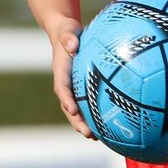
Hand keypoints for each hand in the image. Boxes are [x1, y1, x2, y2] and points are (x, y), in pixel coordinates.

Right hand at [48, 17, 92, 137]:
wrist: (65, 32)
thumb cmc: (67, 31)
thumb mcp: (67, 30)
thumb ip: (68, 36)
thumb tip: (73, 44)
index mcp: (61, 70)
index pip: (62, 88)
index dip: (67, 100)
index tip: (72, 110)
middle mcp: (65, 82)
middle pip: (69, 106)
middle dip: (76, 121)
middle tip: (87, 134)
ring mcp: (72, 86)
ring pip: (77, 109)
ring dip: (83, 123)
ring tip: (95, 137)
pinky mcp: (80, 87)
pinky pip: (86, 102)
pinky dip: (93, 114)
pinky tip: (106, 124)